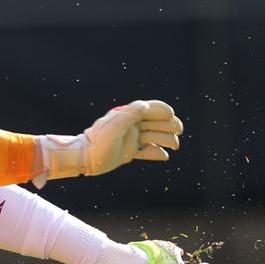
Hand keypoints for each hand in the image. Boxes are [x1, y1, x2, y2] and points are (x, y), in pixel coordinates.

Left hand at [33, 100, 183, 187]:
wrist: (86, 158)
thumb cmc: (98, 142)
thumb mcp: (114, 127)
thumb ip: (129, 116)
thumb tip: (145, 105)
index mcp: (127, 116)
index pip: (149, 109)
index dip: (162, 110)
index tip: (172, 114)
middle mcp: (130, 126)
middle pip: (155, 123)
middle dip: (168, 125)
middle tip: (178, 131)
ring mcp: (130, 139)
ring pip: (153, 137)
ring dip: (165, 140)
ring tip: (175, 146)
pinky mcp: (129, 152)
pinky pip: (146, 151)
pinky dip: (156, 154)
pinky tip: (165, 157)